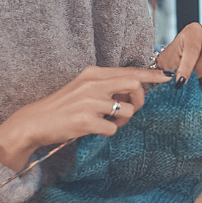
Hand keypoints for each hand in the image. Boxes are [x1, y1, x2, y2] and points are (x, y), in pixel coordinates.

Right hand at [0, 66, 170, 170]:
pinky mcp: (86, 121)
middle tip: (130, 108)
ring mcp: (90, 102)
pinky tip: (94, 129)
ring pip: (128, 110)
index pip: (130, 71)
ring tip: (107, 121)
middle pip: (135, 85)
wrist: (35, 121)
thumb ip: (107, 86)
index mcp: (94, 73)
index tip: (166, 77)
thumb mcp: (84, 88)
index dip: (151, 74)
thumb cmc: (64, 106)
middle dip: (140, 99)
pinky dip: (109, 131)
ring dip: (123, 120)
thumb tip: (135, 90)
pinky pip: (113, 129)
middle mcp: (93, 84)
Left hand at [156, 22, 201, 84]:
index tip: (180, 83)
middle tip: (193, 77)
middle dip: (199, 74)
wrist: (182, 61)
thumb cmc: (175, 61)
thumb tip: (176, 82)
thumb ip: (171, 71)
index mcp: (194, 31)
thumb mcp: (167, 63)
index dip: (187, 69)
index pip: (193, 51)